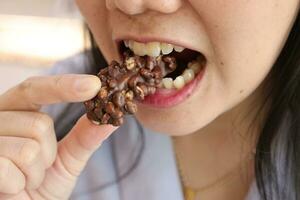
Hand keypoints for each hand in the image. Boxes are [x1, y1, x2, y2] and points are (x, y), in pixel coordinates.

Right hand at [0, 74, 117, 199]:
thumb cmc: (42, 185)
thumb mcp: (68, 158)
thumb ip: (86, 137)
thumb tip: (113, 119)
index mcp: (14, 111)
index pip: (35, 88)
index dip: (64, 85)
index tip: (94, 85)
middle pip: (38, 123)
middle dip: (49, 152)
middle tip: (41, 166)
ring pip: (28, 149)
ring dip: (36, 172)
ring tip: (25, 178)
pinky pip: (10, 167)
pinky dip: (20, 183)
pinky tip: (12, 187)